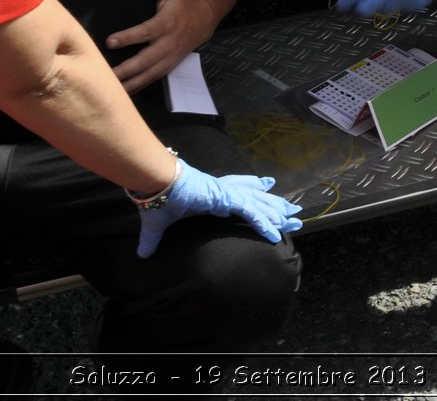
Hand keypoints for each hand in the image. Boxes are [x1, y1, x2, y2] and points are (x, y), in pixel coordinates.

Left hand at [107, 0, 218, 93]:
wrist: (204, 21)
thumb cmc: (181, 4)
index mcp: (167, 24)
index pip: (145, 32)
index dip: (128, 37)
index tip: (109, 41)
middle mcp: (168, 44)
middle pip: (146, 60)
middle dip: (127, 69)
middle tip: (107, 75)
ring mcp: (170, 58)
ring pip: (149, 74)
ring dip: (131, 83)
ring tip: (112, 89)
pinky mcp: (169, 66)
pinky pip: (152, 79)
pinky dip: (139, 87)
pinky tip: (124, 93)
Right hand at [136, 159, 303, 257]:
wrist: (156, 183)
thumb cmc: (157, 198)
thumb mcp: (157, 223)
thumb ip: (153, 239)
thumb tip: (142, 254)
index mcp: (210, 194)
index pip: (238, 191)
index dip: (253, 191)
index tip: (266, 187)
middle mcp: (223, 192)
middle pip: (256, 198)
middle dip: (275, 205)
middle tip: (293, 211)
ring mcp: (226, 194)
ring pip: (259, 205)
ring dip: (277, 215)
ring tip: (294, 221)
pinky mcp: (226, 199)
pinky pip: (250, 213)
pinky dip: (263, 224)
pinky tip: (274, 234)